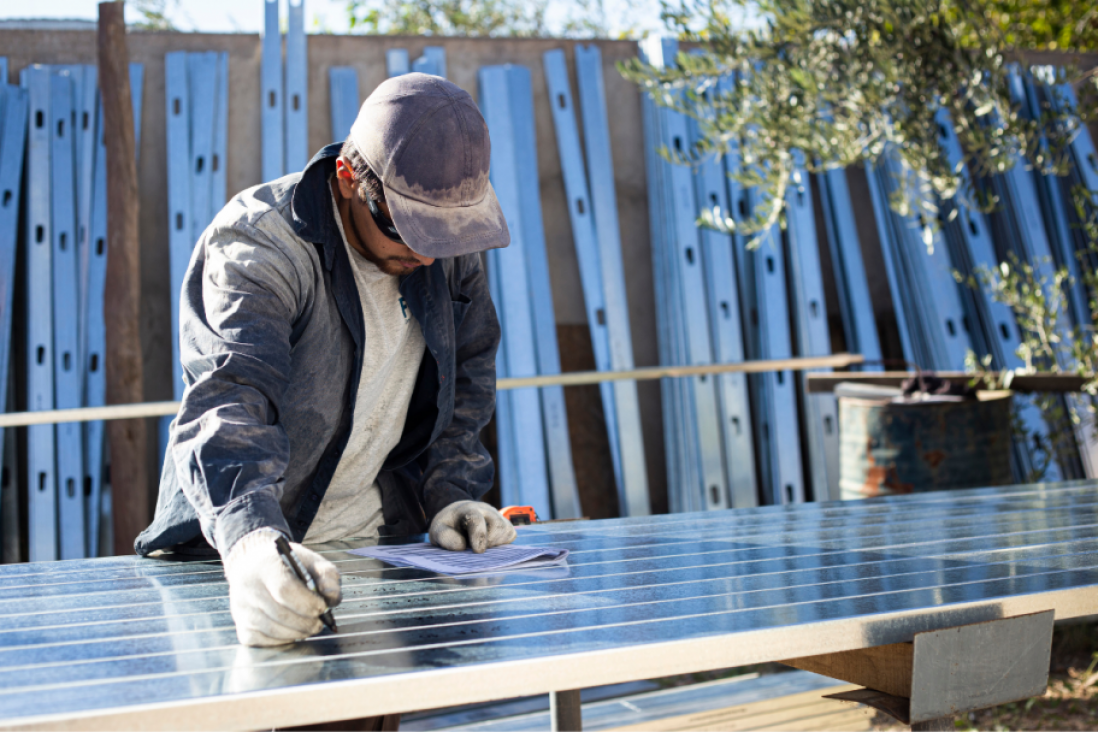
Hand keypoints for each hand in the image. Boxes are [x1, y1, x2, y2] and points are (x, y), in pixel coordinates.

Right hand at [222, 529, 341, 646]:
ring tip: (309, 626)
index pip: (284, 590)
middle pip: (279, 614)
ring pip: (273, 631)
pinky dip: (283, 640)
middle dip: (306, 622)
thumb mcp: (312, 561)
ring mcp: (241, 610)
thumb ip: (328, 577)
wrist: (255, 566)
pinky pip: (264, 642)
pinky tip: (292, 630)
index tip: (322, 607)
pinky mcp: (241, 627)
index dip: (306, 603)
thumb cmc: (288, 565)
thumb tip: (331, 598)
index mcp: (265, 566)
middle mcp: (247, 588)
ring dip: (298, 633)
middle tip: (319, 622)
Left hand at [429, 500, 516, 552]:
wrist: (459, 516)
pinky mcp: (505, 524)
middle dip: (488, 542)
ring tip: (481, 546)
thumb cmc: (449, 526)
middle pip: (496, 526)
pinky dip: (502, 543)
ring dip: (495, 544)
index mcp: (468, 509)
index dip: (479, 535)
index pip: (476, 519)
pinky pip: (511, 534)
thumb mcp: (439, 530)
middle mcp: (486, 510)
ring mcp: (497, 516)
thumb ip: (445, 537)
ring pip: (505, 530)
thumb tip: (461, 547)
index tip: (478, 551)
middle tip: (477, 550)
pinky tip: (490, 545)